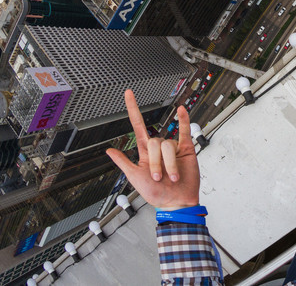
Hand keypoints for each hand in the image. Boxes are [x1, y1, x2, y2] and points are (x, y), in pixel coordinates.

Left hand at [107, 89, 200, 210]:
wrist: (176, 202)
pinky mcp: (186, 149)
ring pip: (168, 144)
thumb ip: (123, 163)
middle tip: (158, 177)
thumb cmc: (156, 194)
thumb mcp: (134, 179)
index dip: (133, 109)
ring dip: (169, 164)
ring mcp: (172, 148)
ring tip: (172, 177)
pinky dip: (183, 120)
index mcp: (145, 152)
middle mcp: (158, 148)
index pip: (138, 125)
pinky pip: (185, 130)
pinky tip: (181, 111)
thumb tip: (109, 150)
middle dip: (155, 162)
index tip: (129, 93)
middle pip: (154, 141)